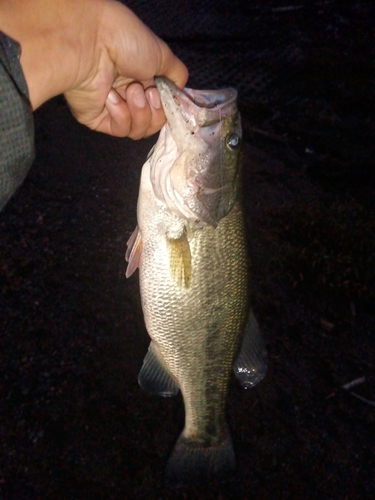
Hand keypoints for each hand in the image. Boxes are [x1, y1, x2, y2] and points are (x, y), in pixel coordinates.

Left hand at [0, 0, 187, 138]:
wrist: (94, 43)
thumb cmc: (128, 42)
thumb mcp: (163, 55)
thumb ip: (177, 75)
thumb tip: (180, 91)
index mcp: (142, 79)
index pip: (161, 108)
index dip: (167, 108)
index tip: (165, 96)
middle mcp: (128, 95)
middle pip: (153, 123)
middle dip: (155, 111)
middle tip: (147, 92)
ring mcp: (112, 108)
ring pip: (138, 130)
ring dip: (139, 111)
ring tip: (131, 91)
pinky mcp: (97, 120)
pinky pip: (120, 129)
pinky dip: (121, 114)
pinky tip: (112, 97)